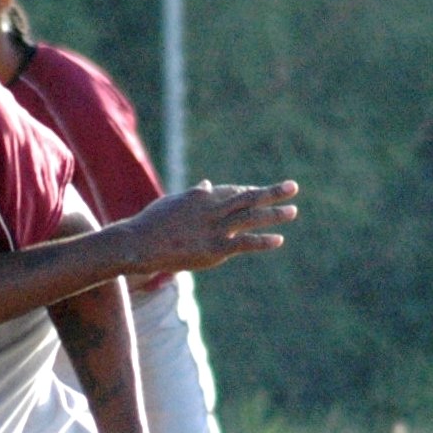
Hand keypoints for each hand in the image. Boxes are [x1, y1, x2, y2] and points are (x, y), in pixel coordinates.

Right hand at [121, 180, 297, 275]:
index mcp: (202, 196)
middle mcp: (212, 208)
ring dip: (273, 214)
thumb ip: (194, 195)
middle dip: (271, 192)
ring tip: (292, 211)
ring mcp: (215, 228)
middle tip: (293, 187)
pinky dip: (262, 241)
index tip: (262, 193)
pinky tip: (278, 239)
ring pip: (250, 217)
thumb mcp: (173, 203)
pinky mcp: (214, 248)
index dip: (250, 192)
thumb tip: (207, 184)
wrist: (139, 243)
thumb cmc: (151, 224)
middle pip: (248, 197)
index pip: (232, 192)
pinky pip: (244, 243)